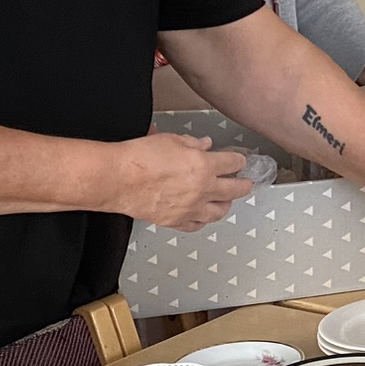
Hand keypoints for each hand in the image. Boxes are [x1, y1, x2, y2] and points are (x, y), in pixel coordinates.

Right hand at [109, 133, 250, 229]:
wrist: (117, 178)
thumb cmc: (139, 158)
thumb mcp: (171, 140)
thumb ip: (192, 143)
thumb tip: (204, 144)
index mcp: (203, 166)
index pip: (233, 164)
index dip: (239, 161)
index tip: (240, 162)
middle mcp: (202, 189)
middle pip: (234, 190)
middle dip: (244, 186)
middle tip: (247, 184)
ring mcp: (190, 208)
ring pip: (219, 212)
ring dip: (226, 205)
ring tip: (227, 202)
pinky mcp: (176, 221)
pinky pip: (196, 225)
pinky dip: (202, 221)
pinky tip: (202, 217)